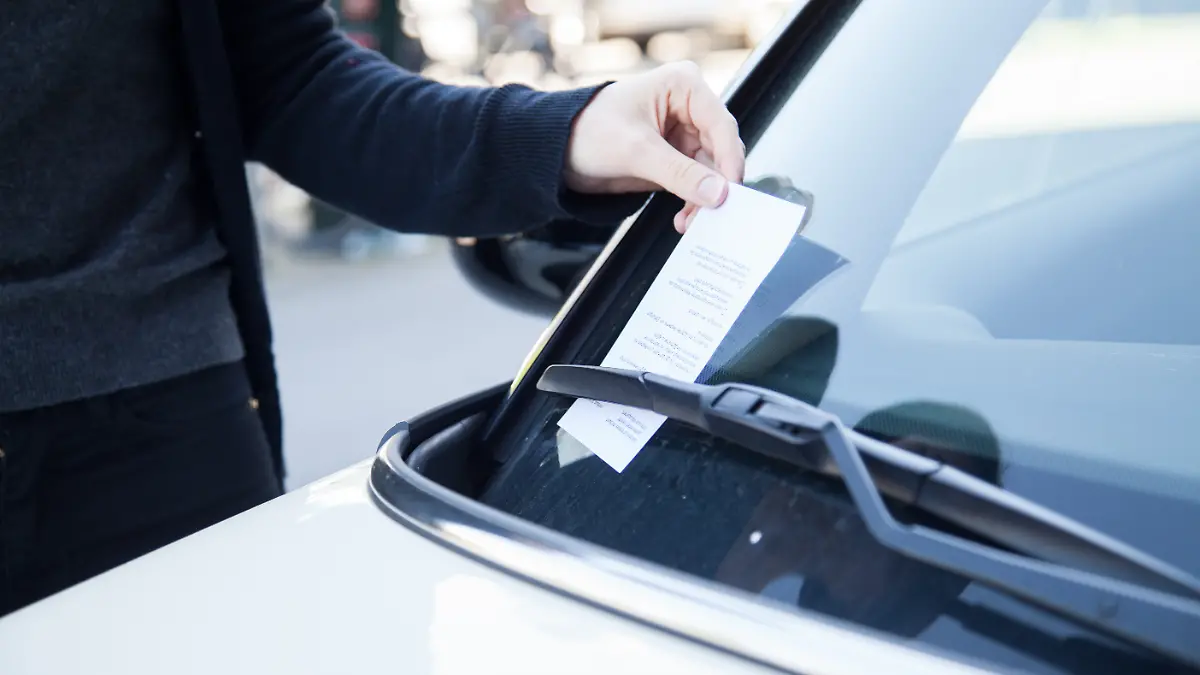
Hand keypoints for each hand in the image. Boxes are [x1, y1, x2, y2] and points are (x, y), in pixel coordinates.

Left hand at [564, 61, 744, 232]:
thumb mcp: (636, 151)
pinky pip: (696, 183)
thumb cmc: (588, 131)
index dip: (729, 159)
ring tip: (691, 222)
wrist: (557, 153)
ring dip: (704, 199)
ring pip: (711, 172)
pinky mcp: (675, 159)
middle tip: (712, 213)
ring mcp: (683, 134)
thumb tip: (718, 193)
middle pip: (721, 150)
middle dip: (716, 185)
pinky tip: (683, 218)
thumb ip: (680, 173)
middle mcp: (689, 107)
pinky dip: (693, 202)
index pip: (721, 124)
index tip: (730, 190)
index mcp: (683, 86)